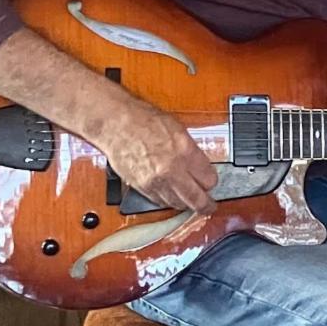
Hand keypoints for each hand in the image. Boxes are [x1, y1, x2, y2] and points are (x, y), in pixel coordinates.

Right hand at [98, 102, 217, 213]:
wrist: (115, 124)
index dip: (211, 181)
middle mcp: (172, 169)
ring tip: (190, 200)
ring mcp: (155, 181)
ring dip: (185, 203)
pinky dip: (168, 200)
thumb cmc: (143, 120)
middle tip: (209, 206)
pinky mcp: (141, 187)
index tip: (210, 181)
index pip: (209, 179)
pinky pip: (160, 201)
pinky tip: (171, 196)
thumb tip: (201, 165)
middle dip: (206, 204)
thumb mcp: (178, 130)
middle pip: (196, 199)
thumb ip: (192, 151)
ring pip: (178, 204)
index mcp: (185, 152)